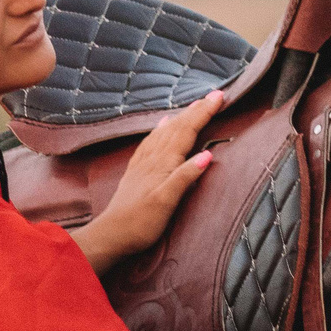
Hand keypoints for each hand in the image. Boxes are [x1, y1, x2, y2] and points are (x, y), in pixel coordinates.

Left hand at [70, 89, 227, 275]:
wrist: (112, 235)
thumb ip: (185, 177)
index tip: (219, 96)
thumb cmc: (141, 223)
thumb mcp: (166, 202)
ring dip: (181, 116)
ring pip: (165, 132)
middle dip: (196, 110)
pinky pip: (151, 142)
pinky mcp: (136, 170)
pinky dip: (160, 129)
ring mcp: (143, 163)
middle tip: (213, 95)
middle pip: (177, 127)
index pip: (187, 131)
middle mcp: (153, 158)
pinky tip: (162, 124)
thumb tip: (208, 155)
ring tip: (194, 105)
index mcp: (164, 163)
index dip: (203, 113)